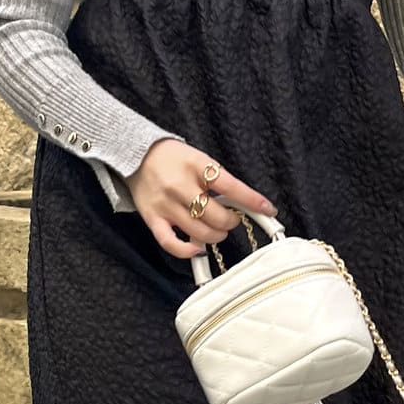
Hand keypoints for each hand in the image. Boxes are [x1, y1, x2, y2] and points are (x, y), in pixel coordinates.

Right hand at [130, 139, 277, 259]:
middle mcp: (180, 186)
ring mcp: (165, 204)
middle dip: (230, 222)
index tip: (268, 209)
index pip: (231, 187)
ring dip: (215, 236)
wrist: (135, 153)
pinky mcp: (152, 218)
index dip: (252, 201)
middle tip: (230, 219)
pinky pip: (171, 243)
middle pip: (216, 216)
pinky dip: (187, 251)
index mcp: (196, 166)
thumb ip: (217, 180)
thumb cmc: (173, 158)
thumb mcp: (199, 159)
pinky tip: (197, 249)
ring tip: (217, 230)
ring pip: (199, 232)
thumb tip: (240, 204)